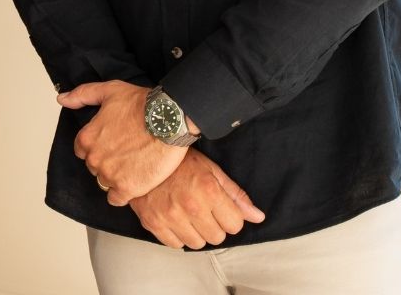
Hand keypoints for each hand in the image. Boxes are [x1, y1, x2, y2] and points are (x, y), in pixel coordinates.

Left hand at [59, 80, 185, 204]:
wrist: (169, 120)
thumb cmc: (142, 104)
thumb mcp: (109, 90)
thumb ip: (82, 94)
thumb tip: (62, 99)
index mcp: (87, 138)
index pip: (83, 150)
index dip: (98, 146)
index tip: (112, 143)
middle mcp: (94, 159)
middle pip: (95, 167)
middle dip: (108, 161)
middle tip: (127, 153)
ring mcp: (110, 175)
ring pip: (105, 182)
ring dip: (116, 177)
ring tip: (134, 166)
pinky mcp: (127, 188)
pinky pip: (116, 199)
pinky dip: (123, 193)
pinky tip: (134, 182)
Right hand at [127, 149, 265, 248]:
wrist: (143, 155)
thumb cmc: (180, 162)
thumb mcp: (212, 171)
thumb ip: (236, 196)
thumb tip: (257, 217)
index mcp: (209, 191)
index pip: (235, 225)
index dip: (230, 217)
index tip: (221, 208)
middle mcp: (190, 206)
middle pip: (217, 237)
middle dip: (214, 226)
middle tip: (203, 210)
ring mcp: (170, 216)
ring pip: (197, 244)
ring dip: (196, 232)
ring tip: (188, 215)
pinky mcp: (153, 222)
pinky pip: (175, 245)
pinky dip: (177, 235)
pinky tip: (175, 219)